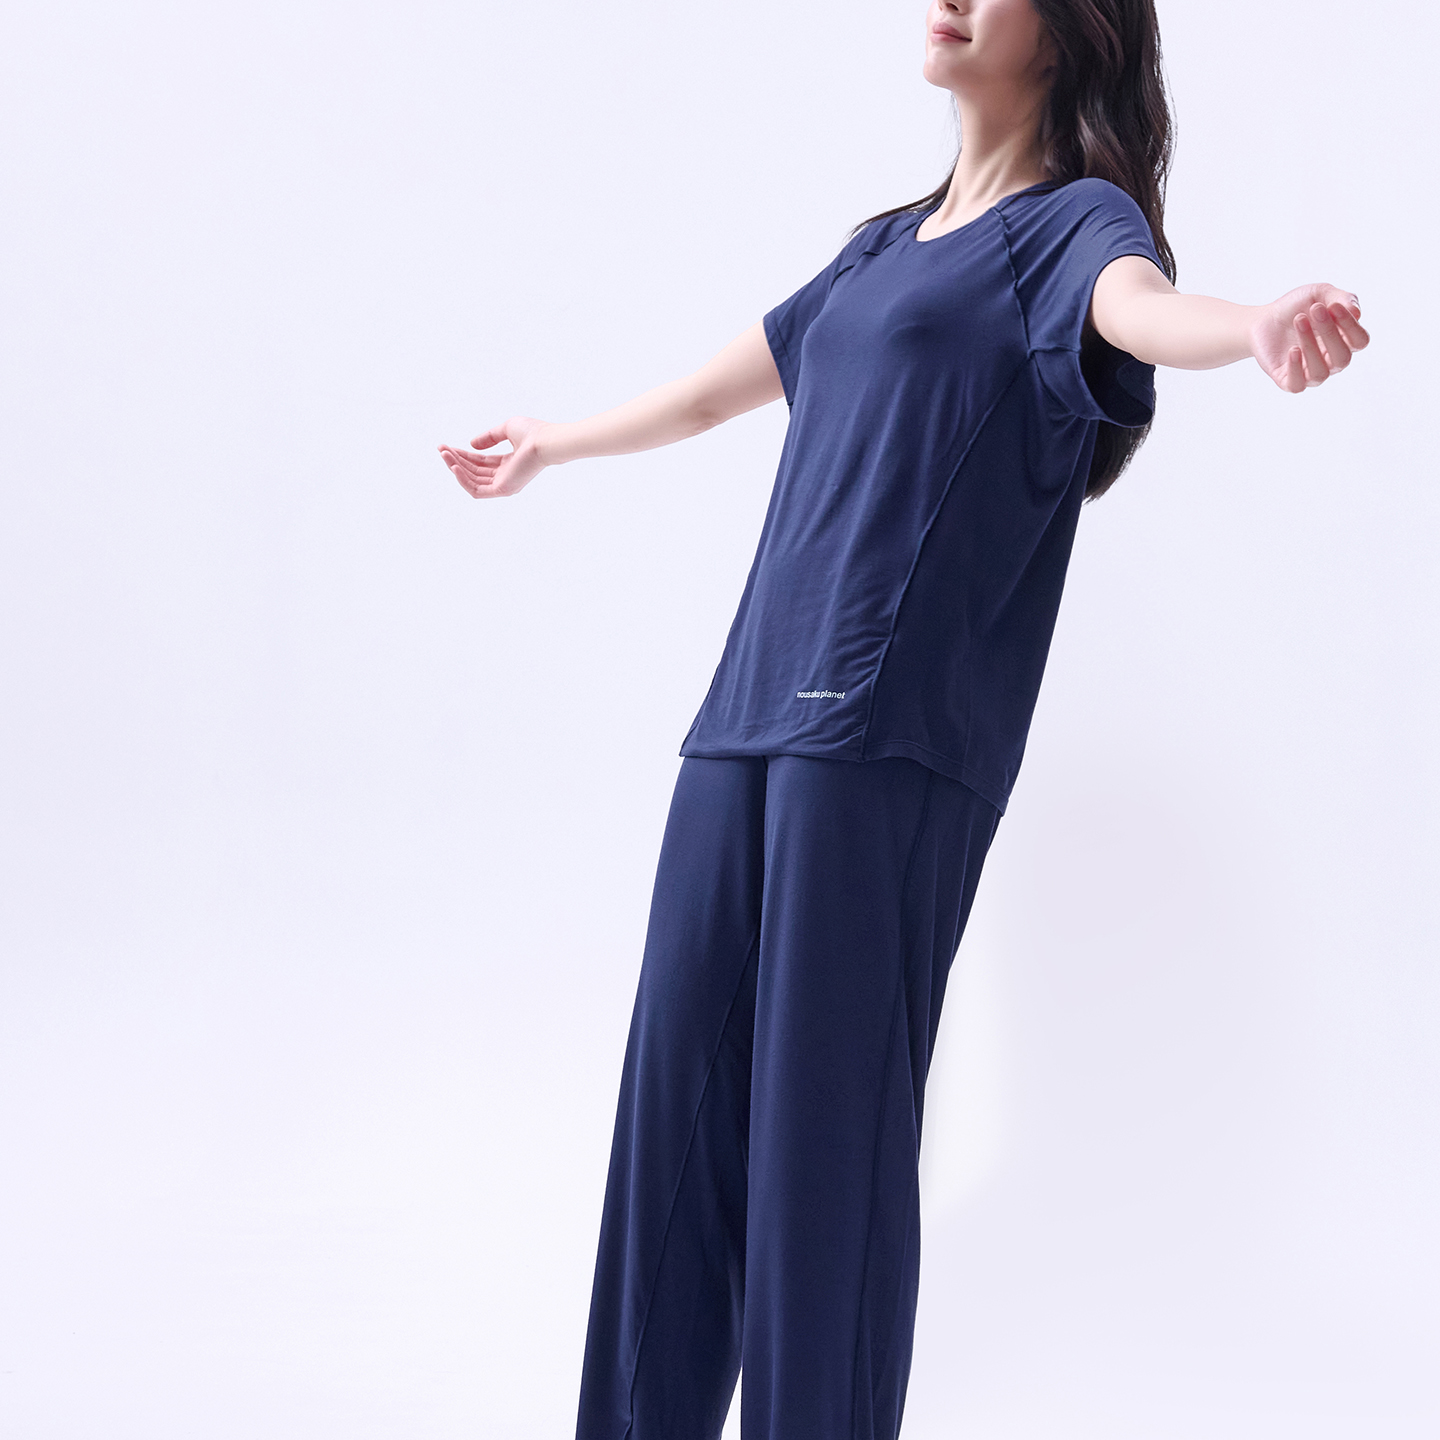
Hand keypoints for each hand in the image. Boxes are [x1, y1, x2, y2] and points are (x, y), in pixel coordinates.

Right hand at [438, 415, 549, 497]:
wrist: (544, 441)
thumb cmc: (533, 433)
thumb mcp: (506, 429)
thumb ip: (488, 437)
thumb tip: (471, 445)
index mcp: (508, 464)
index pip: (480, 462)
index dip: (463, 454)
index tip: (447, 446)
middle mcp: (506, 476)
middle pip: (474, 471)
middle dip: (456, 460)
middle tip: (441, 449)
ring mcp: (505, 485)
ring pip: (473, 480)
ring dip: (456, 468)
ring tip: (444, 454)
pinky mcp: (502, 490)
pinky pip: (477, 490)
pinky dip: (463, 480)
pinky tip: (454, 467)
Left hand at [1249, 284, 1369, 392]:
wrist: (1264, 319)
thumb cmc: (1297, 307)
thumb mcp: (1320, 293)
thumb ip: (1341, 298)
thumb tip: (1356, 311)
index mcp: (1344, 341)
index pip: (1360, 341)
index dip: (1351, 325)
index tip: (1334, 306)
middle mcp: (1331, 361)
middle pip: (1342, 358)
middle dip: (1330, 332)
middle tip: (1314, 309)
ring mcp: (1310, 373)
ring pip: (1320, 372)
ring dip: (1310, 345)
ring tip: (1299, 321)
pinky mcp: (1288, 380)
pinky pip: (1297, 385)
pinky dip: (1296, 369)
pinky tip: (1293, 350)